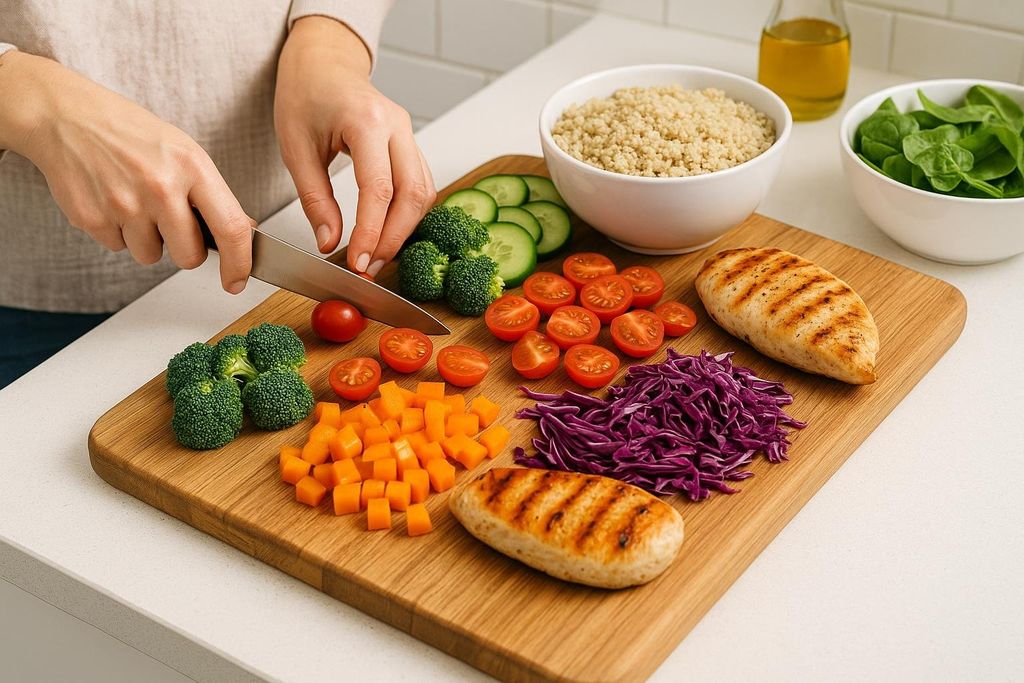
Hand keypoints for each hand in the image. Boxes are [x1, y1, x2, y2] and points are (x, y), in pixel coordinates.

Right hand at [0, 51, 253, 292]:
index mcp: (192, 167)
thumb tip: (243, 232)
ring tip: (135, 201)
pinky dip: (117, 232)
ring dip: (147, 239)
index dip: (238, 263)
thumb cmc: (131, 134)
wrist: (67, 117)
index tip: (236, 280)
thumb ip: (213, 194)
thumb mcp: (184, 152)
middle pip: (190, 257)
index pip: (230, 228)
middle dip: (185, 249)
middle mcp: (160, 187)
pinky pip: (118, 247)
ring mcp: (124, 204)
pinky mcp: (92, 219)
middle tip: (171, 221)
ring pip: (151, 256)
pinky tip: (111, 200)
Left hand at [275, 16, 435, 275]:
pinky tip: (387, 232)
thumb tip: (330, 243)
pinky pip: (421, 185)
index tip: (358, 262)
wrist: (323, 63)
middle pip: (413, 195)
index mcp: (367, 121)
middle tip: (368, 267)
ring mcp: (410, 134)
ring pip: (424, 193)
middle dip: (394, 238)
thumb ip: (315, 199)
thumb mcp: (296, 149)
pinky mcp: (411, 145)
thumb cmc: (306, 95)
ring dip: (404, 229)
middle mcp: (398, 126)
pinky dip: (408, 214)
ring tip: (377, 255)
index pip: (379, 189)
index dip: (372, 233)